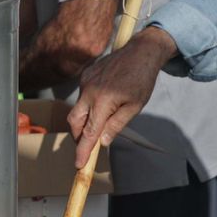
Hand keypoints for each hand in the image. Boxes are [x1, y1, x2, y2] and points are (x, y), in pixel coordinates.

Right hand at [66, 27, 176, 167]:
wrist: (140, 51)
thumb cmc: (142, 80)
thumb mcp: (135, 106)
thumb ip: (116, 125)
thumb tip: (102, 142)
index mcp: (103, 101)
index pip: (89, 132)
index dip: (83, 150)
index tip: (78, 165)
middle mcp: (89, 91)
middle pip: (75, 121)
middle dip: (79, 136)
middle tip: (88, 146)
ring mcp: (85, 82)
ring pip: (77, 109)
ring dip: (85, 120)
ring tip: (101, 121)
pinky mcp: (85, 75)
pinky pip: (82, 96)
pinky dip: (88, 105)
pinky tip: (103, 102)